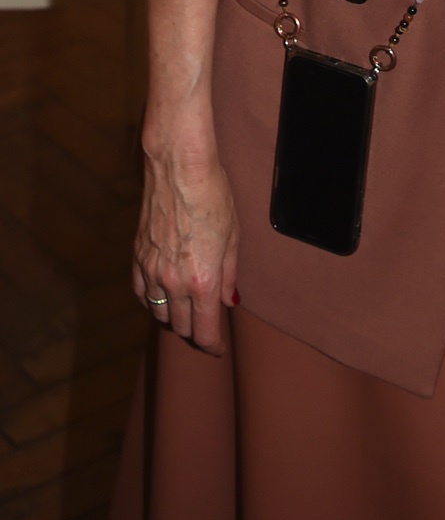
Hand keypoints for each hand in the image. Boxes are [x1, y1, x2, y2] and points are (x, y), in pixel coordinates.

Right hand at [133, 132, 238, 353]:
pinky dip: (152, 302)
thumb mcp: (233, 236)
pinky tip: (161, 299)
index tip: (217, 349)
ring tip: (185, 314)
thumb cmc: (213, 197)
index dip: (212, 345)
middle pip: (181, 326)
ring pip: (159, 313)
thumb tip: (230, 300)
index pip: (205, 330)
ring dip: (173, 319)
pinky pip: (142, 294)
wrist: (178, 170)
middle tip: (205, 330)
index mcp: (202, 281)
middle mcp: (174, 283)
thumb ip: (229, 274)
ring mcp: (152, 271)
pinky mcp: (137, 258)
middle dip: (195, 332)